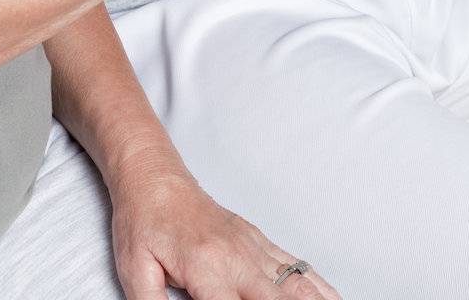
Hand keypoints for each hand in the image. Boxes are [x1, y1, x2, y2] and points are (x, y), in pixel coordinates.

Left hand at [110, 157, 340, 299]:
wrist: (153, 179)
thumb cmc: (143, 223)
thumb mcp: (134, 271)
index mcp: (207, 269)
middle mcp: (239, 258)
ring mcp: (254, 247)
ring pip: (299, 285)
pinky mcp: (259, 241)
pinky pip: (298, 266)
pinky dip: (320, 287)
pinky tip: (334, 299)